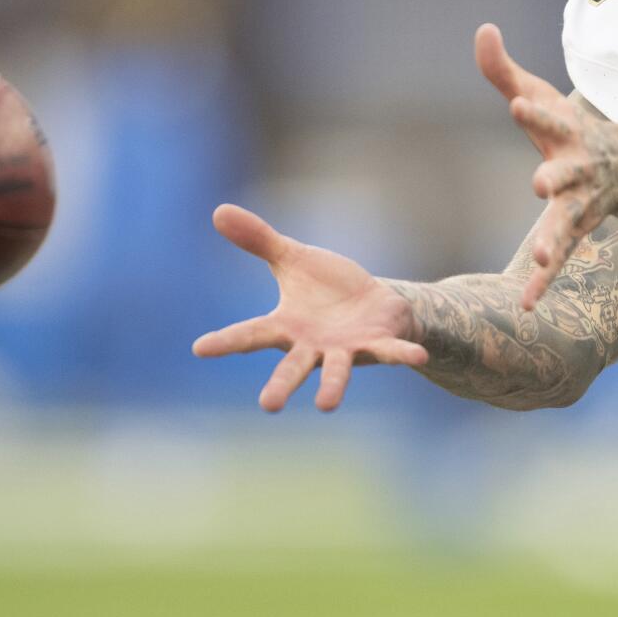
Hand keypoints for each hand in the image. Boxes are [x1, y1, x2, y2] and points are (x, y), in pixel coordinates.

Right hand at [191, 204, 428, 412]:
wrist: (371, 302)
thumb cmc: (327, 287)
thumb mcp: (293, 257)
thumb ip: (259, 241)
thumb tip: (218, 211)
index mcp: (287, 326)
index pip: (251, 334)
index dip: (226, 341)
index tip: (199, 349)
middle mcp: (313, 345)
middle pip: (293, 366)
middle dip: (281, 385)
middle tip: (268, 406)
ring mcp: (346, 349)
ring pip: (337, 370)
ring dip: (333, 386)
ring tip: (325, 405)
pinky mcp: (378, 344)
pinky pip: (391, 351)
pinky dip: (403, 354)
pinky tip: (418, 358)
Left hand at [475, 24, 617, 310]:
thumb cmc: (567, 126)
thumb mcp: (538, 94)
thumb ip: (503, 69)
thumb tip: (482, 28)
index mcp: (566, 134)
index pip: (548, 119)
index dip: (534, 111)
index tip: (516, 103)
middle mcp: (578, 171)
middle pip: (566, 175)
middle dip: (555, 180)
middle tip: (540, 185)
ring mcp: (579, 206)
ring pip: (567, 225)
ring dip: (554, 241)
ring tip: (540, 258)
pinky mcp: (571, 233)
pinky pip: (556, 261)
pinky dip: (542, 282)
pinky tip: (526, 303)